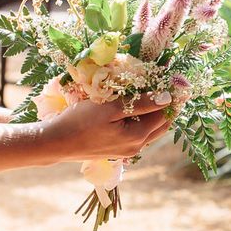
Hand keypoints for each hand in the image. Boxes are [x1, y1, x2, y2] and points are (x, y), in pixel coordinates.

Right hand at [43, 96, 172, 162]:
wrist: (56, 142)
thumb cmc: (80, 121)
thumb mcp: (110, 107)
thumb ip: (141, 103)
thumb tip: (167, 98)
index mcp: (137, 137)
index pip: (164, 114)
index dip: (171, 97)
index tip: (174, 79)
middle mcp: (136, 147)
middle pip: (161, 125)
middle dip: (166, 106)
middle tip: (167, 84)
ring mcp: (127, 151)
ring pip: (150, 130)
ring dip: (154, 113)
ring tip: (154, 93)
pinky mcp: (117, 150)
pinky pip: (138, 134)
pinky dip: (142, 120)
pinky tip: (135, 108)